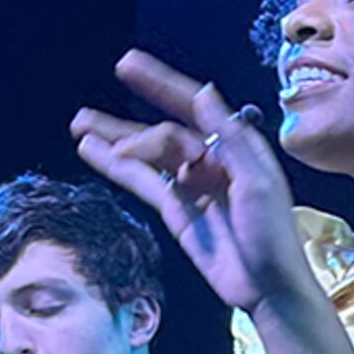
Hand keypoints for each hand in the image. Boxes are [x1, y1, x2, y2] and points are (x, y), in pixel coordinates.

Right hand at [73, 52, 318, 318]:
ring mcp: (192, 184)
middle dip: (128, 126)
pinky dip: (116, 165)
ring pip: (148, 154)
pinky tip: (92, 149)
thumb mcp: (257, 182)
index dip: (160, 84)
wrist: (268, 288)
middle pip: (166, 133)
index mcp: (237, 147)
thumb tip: (204, 92)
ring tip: (80, 124)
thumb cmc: (274, 235)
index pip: (193, 105)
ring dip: (115, 138)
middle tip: (86, 114)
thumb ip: (230, 138)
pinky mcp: (176, 209)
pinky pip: (142, 180)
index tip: (128, 64)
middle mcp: (212, 160)